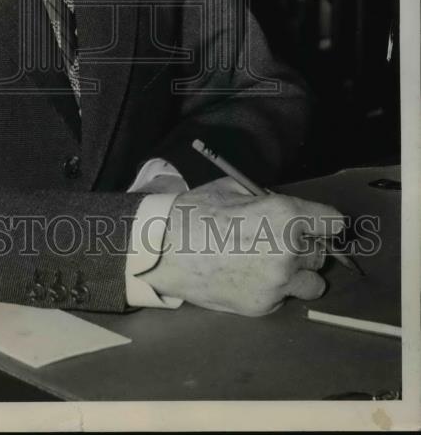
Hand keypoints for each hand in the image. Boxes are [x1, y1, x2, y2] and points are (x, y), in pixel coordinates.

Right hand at [139, 178, 345, 316]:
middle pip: (323, 253)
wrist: (164, 249)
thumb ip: (269, 200)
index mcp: (285, 216)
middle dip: (306, 246)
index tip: (317, 225)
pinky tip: (249, 276)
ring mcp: (278, 283)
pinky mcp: (265, 305)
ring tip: (271, 264)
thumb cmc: (196, 212)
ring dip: (299, 273)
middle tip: (281, 241)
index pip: (333, 223)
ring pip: (313, 283)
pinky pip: (285, 298)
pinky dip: (275, 289)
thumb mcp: (234, 190)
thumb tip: (286, 210)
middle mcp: (290, 251)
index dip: (323, 222)